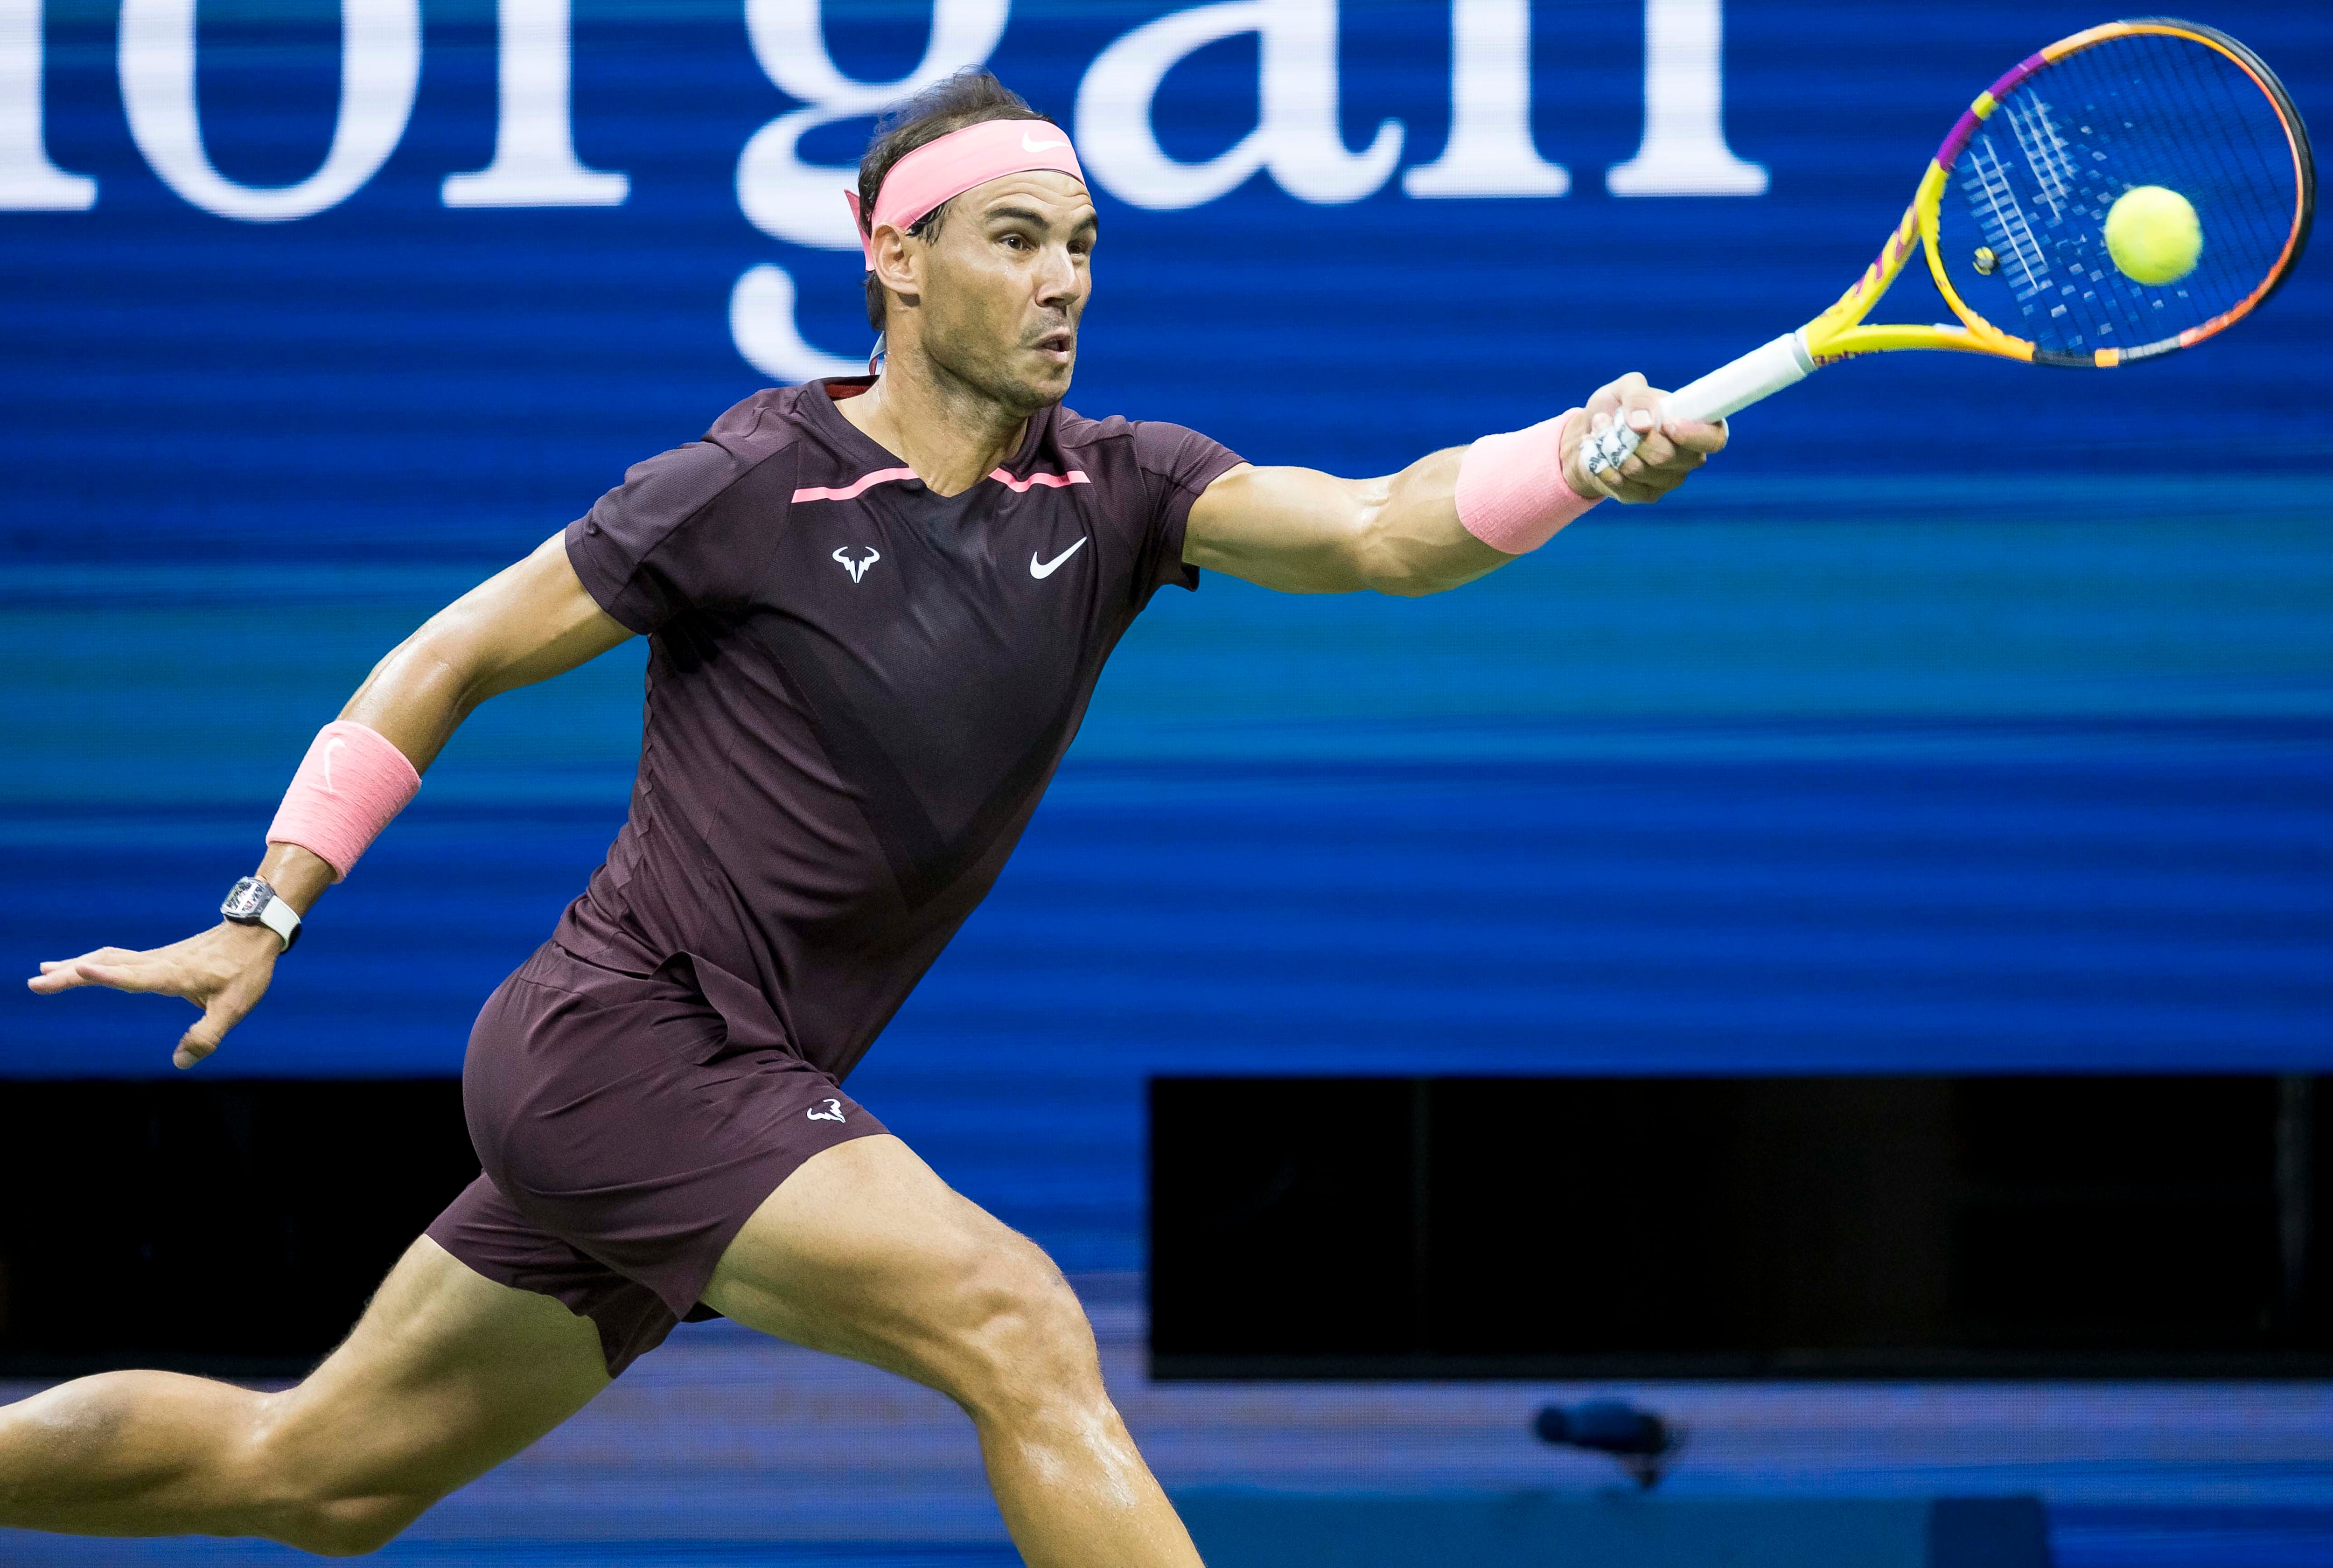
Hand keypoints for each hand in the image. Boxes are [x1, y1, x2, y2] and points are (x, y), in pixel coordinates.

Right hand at [27, 922, 282, 1068]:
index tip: (78, 969)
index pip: (135, 977)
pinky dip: (93, 962)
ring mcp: (157, 957)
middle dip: (70, 974)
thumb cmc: (246, 970)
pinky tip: (80, 965)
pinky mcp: (158, 957)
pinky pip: (117, 958)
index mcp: (175, 975)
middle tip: (35, 982)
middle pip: (108, 965)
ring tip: (43, 973)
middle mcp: (159, 963)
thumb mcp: (235, 1009)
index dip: (107, 975)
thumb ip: (206, 1037)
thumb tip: (179, 1062)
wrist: (255, 932)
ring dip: (75, 965)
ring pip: (109, 958)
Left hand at [1560, 371, 1728, 503]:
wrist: (1593, 430)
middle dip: (1631, 437)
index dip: (1693, 434)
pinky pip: (1619, 484)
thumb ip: (1638, 396)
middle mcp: (1690, 458)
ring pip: (1637, 470)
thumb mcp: (1625, 388)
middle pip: (1666, 456)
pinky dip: (1600, 462)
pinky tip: (1595, 449)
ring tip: (1600, 428)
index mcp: (1698, 426)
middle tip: (1612, 419)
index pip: (1714, 439)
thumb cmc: (1619, 406)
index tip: (1667, 424)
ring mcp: (1669, 480)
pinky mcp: (1644, 495)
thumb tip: (1645, 423)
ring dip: (1610, 446)